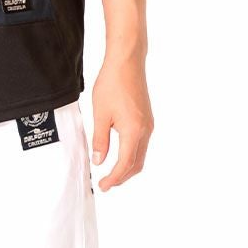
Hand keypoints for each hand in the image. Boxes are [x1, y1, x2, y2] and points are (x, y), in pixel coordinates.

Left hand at [90, 53, 153, 190]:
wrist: (127, 61)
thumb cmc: (112, 83)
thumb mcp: (100, 114)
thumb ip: (100, 140)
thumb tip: (99, 161)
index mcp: (134, 131)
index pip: (125, 164)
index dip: (114, 178)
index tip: (103, 186)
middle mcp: (146, 130)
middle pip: (137, 164)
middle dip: (122, 177)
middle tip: (106, 183)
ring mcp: (148, 124)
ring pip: (141, 154)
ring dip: (127, 166)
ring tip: (111, 171)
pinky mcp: (147, 118)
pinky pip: (142, 144)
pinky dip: (132, 154)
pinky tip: (119, 152)